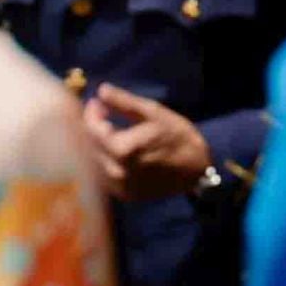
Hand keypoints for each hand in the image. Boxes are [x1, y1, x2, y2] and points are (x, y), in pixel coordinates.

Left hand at [82, 83, 212, 202]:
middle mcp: (115, 173)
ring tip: (104, 129)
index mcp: (122, 150)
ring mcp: (119, 187)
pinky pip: (103, 176)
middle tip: (98, 113)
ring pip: (93, 164)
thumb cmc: (177, 136)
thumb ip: (124, 102)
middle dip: (89, 128)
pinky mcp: (124, 195)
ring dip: (95, 145)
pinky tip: (111, 149)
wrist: (196, 168)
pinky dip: (103, 161)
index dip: (90, 114)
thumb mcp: (153, 112)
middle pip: (88, 148)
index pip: (92, 130)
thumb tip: (101, 90)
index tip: (95, 102)